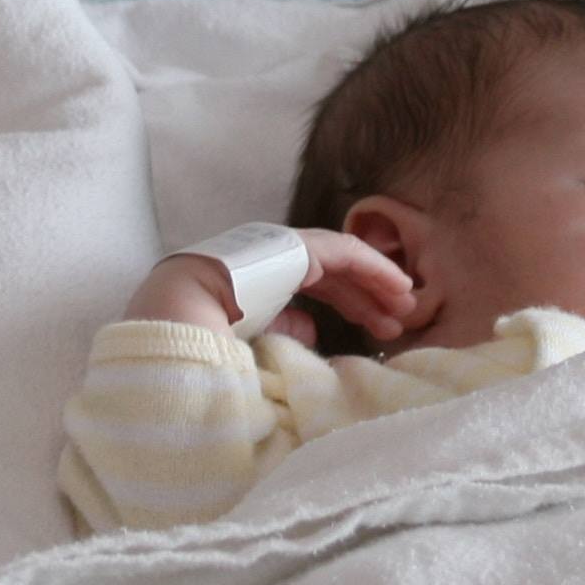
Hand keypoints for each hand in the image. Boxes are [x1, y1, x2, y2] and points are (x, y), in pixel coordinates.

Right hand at [124, 227, 416, 342]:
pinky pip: (344, 253)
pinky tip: (397, 286)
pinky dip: (374, 268)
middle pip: (335, 273)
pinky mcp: (294, 245)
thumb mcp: (251, 339)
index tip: (378, 330)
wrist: (179, 313)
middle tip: (398, 321)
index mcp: (261, 277)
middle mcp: (273, 256)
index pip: (318, 286)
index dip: (352, 305)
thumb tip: (312, 331)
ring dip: (377, 282)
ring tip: (406, 305)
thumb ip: (283, 330)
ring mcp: (282, 245)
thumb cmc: (204, 334)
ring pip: (345, 260)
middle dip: (369, 297)